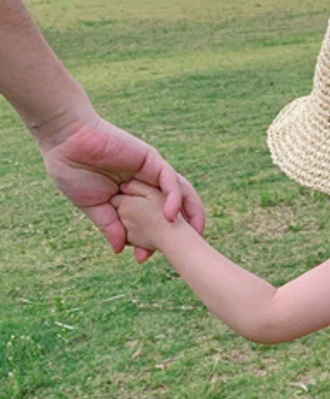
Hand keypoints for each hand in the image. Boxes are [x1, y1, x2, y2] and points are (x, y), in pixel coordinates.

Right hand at [39, 114, 204, 260]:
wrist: (65, 140)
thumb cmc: (72, 169)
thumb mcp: (92, 205)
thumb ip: (109, 225)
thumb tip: (119, 249)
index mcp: (132, 195)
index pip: (151, 219)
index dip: (150, 240)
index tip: (142, 258)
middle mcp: (146, 183)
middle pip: (173, 207)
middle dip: (182, 228)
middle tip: (186, 251)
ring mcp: (150, 171)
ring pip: (180, 193)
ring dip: (190, 213)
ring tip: (193, 234)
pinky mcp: (152, 159)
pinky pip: (170, 180)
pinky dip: (174, 199)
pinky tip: (170, 216)